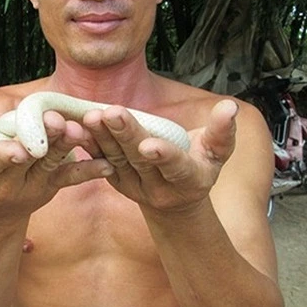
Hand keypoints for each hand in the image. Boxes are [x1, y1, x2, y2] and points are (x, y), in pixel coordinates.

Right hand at [0, 110, 113, 225]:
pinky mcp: (52, 185)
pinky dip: (90, 170)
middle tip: (59, 124)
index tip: (19, 150)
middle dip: (46, 141)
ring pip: (54, 163)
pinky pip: (72, 178)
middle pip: (29, 157)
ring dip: (70, 147)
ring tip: (83, 133)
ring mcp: (33, 184)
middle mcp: (8, 179)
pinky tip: (108, 164)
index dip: (4, 154)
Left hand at [82, 100, 238, 212]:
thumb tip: (229, 106)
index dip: (163, 155)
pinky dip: (88, 144)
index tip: (148, 144)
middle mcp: (158, 186)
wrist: (176, 199)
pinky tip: (77, 126)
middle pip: (138, 160)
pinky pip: (100, 161)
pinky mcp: (115, 179)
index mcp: (188, 179)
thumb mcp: (217, 154)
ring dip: (101, 138)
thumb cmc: (201, 167)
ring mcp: (134, 185)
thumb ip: (222, 132)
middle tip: (110, 113)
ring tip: (90, 117)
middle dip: (124, 135)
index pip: (175, 166)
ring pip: (115, 160)